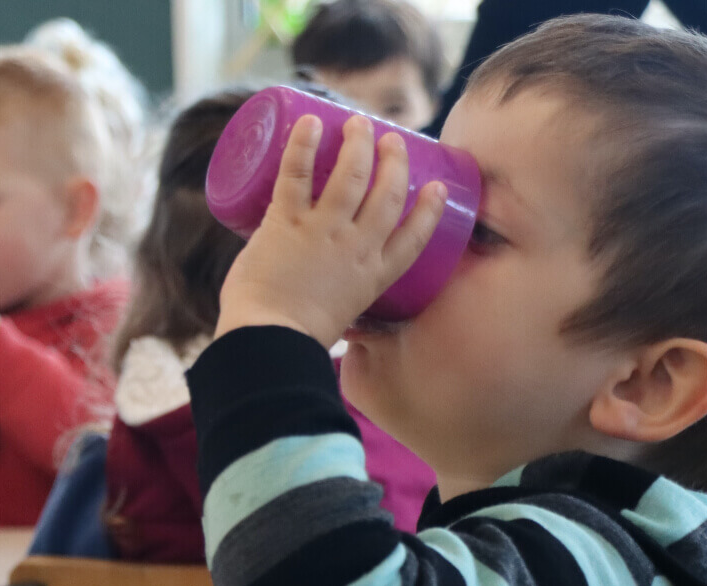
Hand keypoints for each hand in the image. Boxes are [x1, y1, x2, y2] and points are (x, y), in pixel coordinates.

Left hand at [214, 115, 445, 347]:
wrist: (269, 342)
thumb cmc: (294, 339)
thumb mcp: (337, 318)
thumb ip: (334, 300)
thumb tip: (315, 292)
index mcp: (373, 277)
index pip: (414, 237)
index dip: (430, 210)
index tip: (438, 188)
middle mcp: (356, 249)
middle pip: (388, 195)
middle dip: (395, 162)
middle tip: (393, 140)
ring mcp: (323, 232)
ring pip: (351, 176)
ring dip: (358, 144)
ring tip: (358, 123)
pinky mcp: (286, 222)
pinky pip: (297, 174)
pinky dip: (303, 145)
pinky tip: (309, 123)